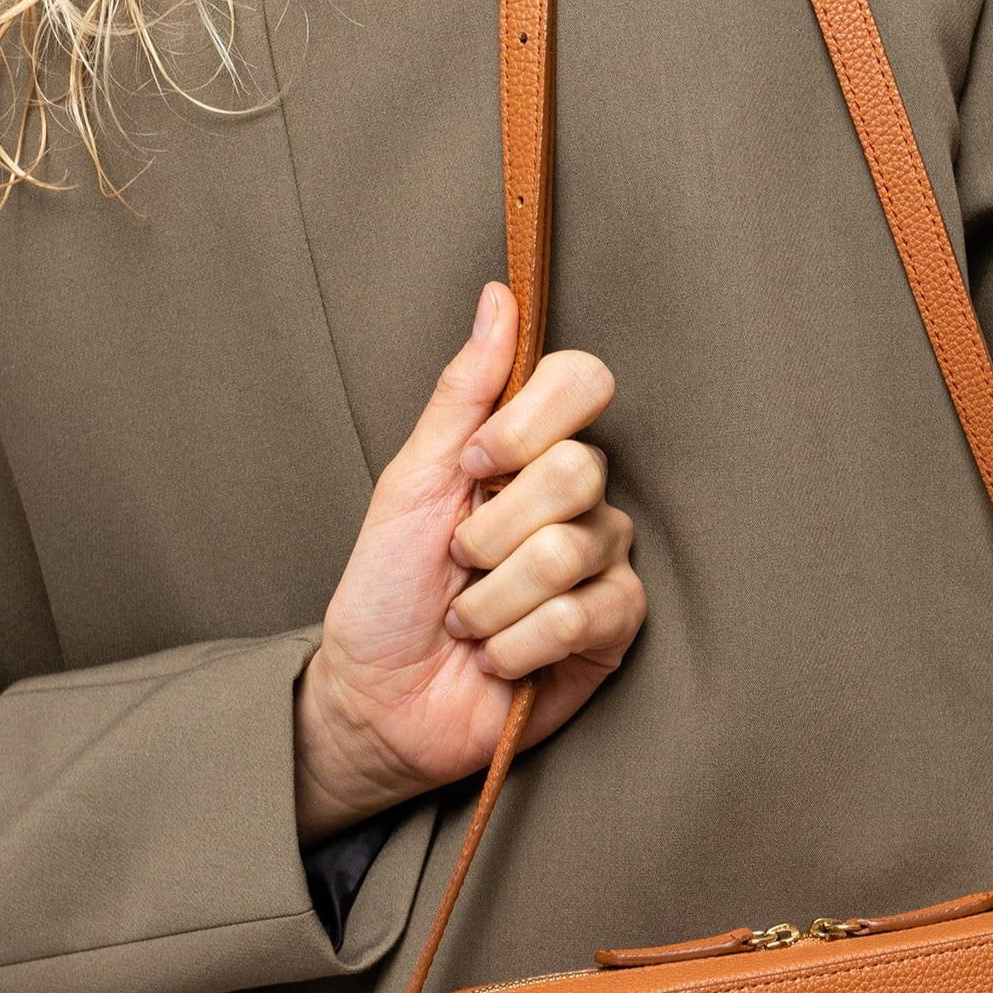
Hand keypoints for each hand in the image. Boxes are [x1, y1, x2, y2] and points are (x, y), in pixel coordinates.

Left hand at [293, 282, 645, 842]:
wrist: (379, 697)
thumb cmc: (387, 590)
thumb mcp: (409, 480)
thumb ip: (462, 392)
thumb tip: (501, 295)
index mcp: (530, 450)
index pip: (583, 383)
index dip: (527, 424)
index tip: (473, 465)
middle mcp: (579, 499)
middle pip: (576, 471)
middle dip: (490, 531)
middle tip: (459, 562)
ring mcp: (602, 563)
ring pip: (568, 551)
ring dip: (491, 600)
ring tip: (470, 620)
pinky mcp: (613, 631)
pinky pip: (579, 616)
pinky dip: (516, 644)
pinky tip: (500, 658)